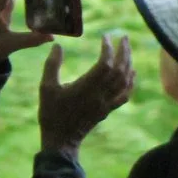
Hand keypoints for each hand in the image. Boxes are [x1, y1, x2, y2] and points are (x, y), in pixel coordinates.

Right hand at [38, 31, 136, 154]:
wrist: (61, 140)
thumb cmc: (51, 113)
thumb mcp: (46, 87)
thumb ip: (52, 65)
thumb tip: (57, 45)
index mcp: (85, 88)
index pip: (104, 64)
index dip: (108, 49)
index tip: (105, 37)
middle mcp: (99, 95)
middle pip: (119, 70)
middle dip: (124, 52)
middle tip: (124, 37)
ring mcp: (105, 104)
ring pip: (124, 82)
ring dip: (129, 64)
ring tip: (128, 51)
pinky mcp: (107, 110)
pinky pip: (125, 95)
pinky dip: (131, 83)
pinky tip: (132, 73)